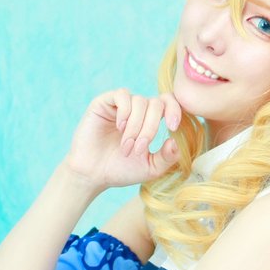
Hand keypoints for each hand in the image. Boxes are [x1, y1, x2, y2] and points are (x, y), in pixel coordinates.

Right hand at [63, 90, 181, 193]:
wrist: (93, 174)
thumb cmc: (122, 170)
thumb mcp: (152, 168)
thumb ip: (168, 157)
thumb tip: (176, 141)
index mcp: (152, 121)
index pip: (169, 103)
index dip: (175, 110)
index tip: (173, 127)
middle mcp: (138, 110)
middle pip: (156, 104)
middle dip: (151, 128)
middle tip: (139, 149)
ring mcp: (122, 105)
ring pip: (140, 101)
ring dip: (136, 127)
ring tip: (126, 147)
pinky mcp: (104, 102)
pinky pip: (122, 95)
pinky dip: (125, 112)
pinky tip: (120, 127)